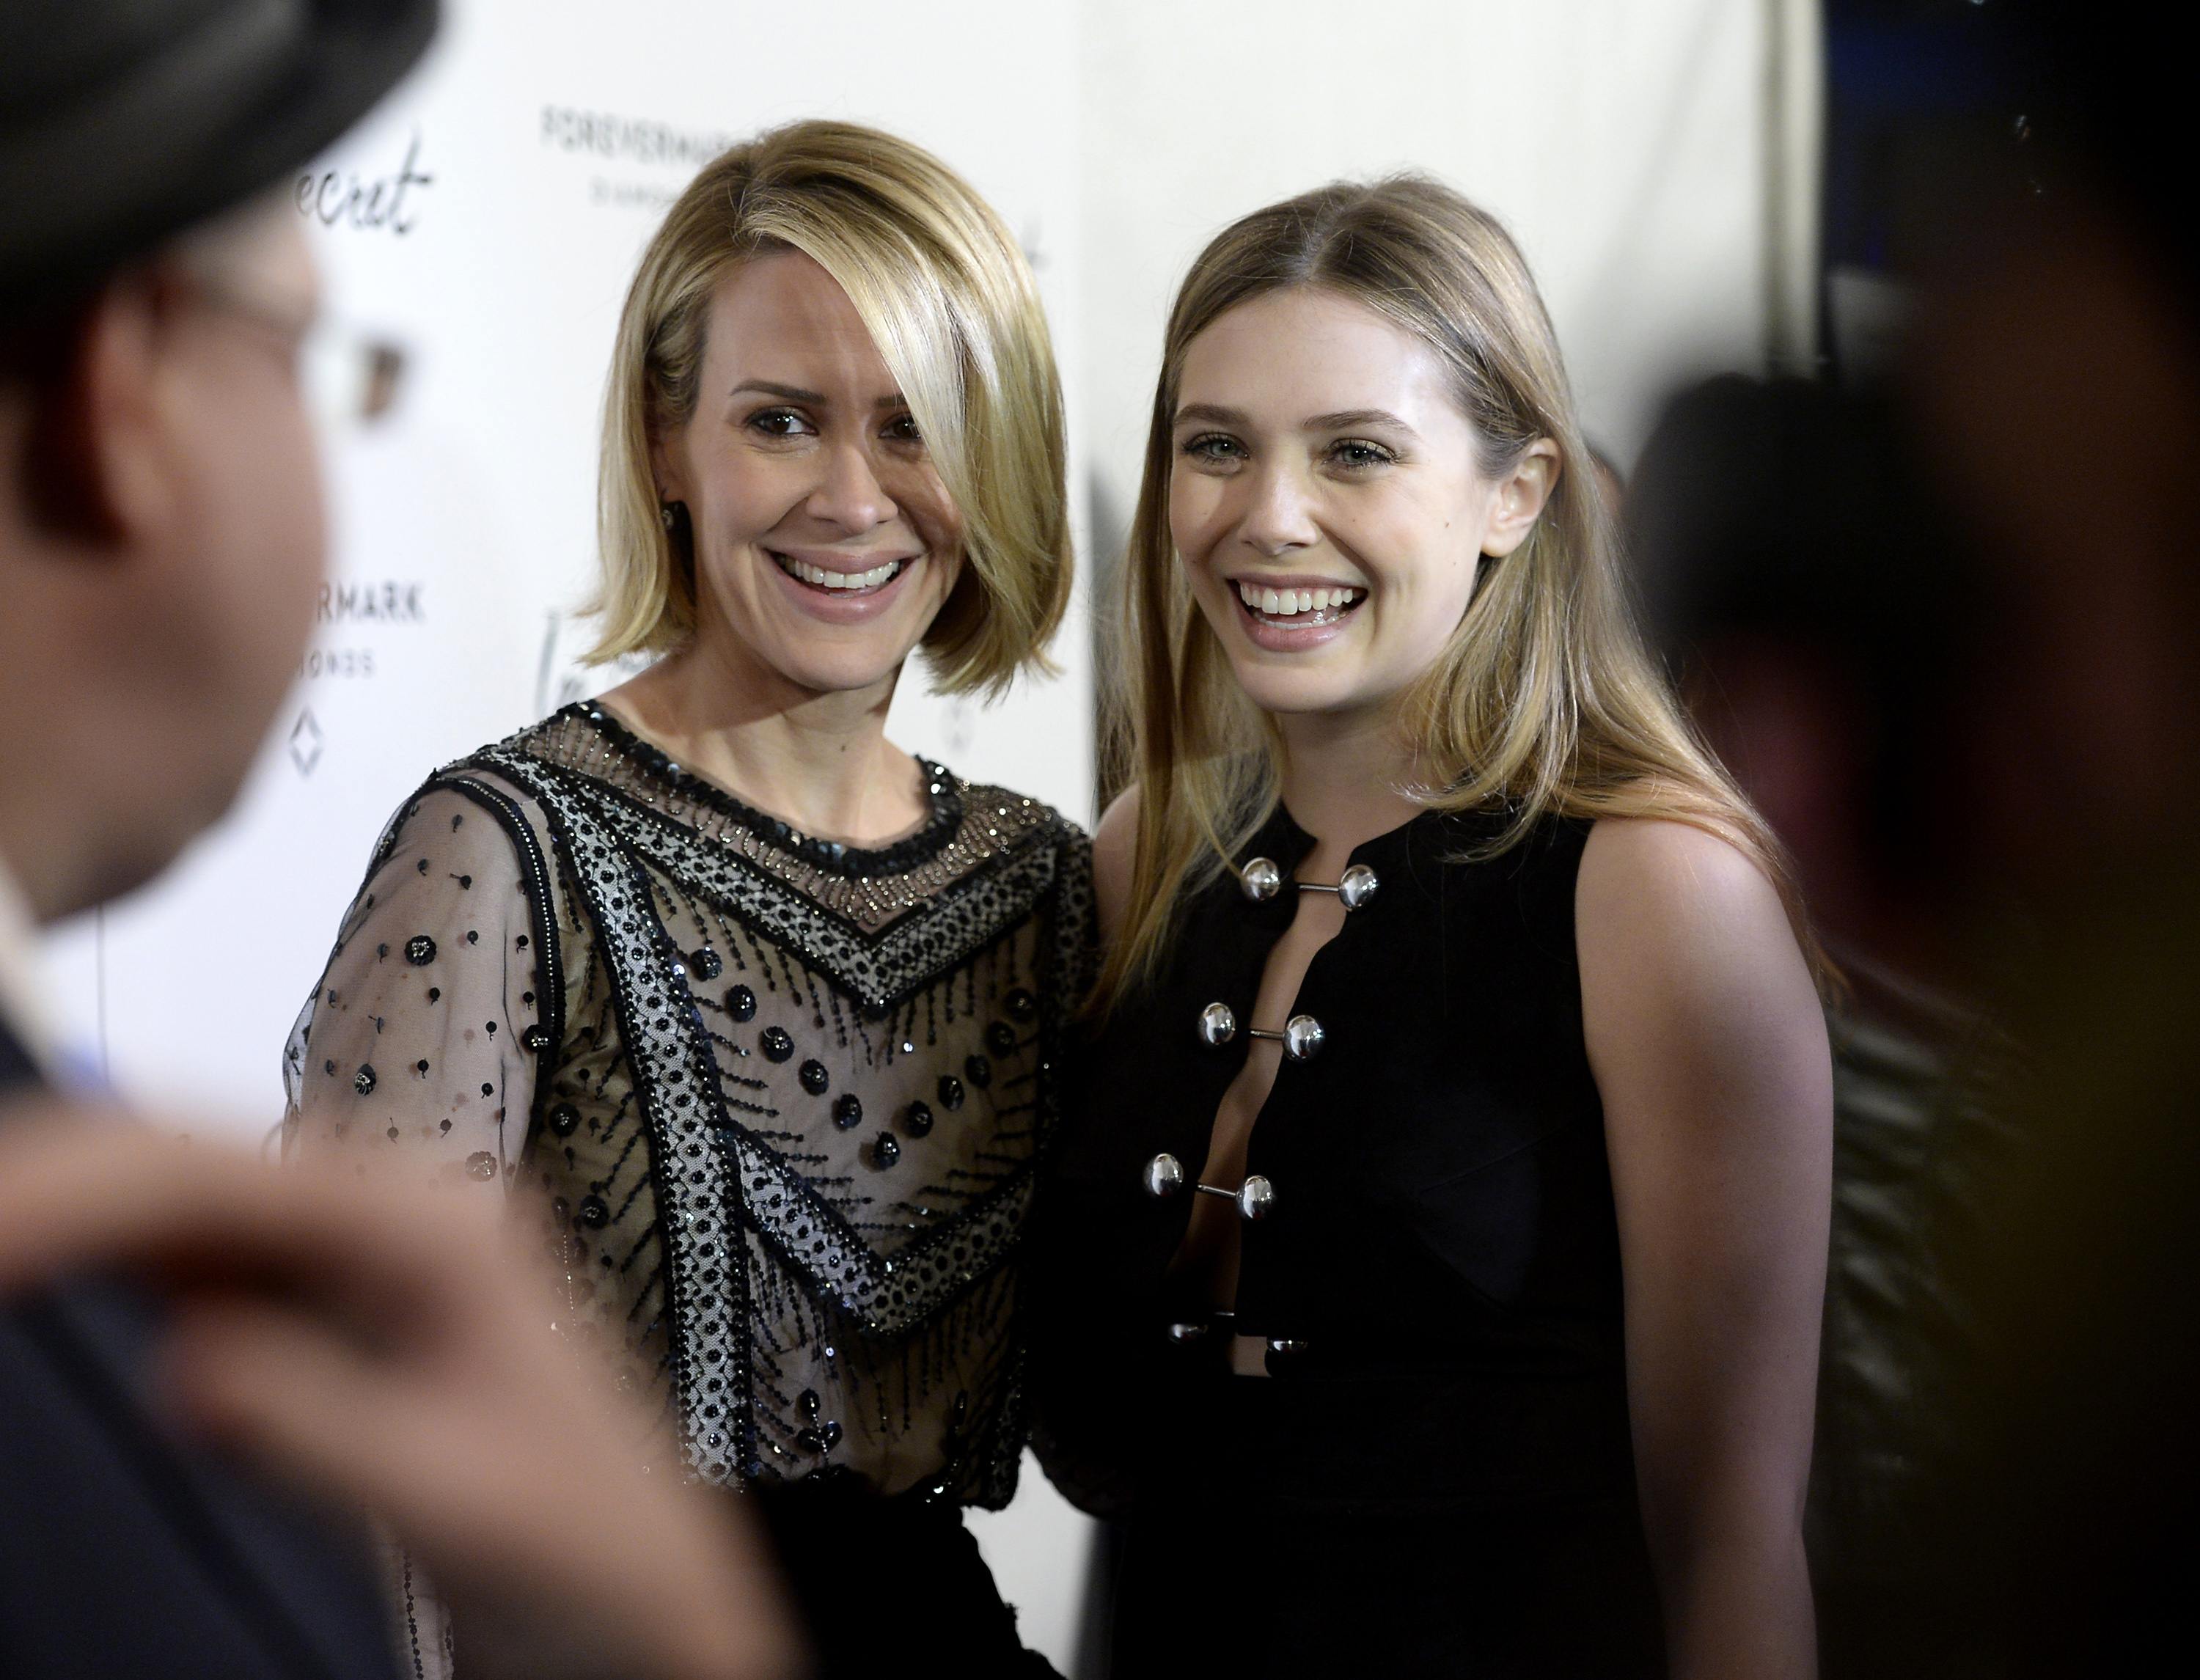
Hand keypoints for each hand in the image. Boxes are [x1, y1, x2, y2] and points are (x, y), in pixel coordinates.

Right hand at [0, 1101, 807, 1679]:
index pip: (211, 1176)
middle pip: (176, 1161)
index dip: (72, 1197)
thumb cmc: (584, 1546)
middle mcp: (392, 1208)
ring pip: (168, 1201)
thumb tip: (186, 1362)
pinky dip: (97, 1263)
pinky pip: (187, 1261)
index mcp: (434, 1222)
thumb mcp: (453, 1496)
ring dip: (65, 1216)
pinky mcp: (320, 1309)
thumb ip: (319, 1425)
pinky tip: (33, 1274)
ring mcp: (352, 1254)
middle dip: (51, 1185)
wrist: (643, 1595)